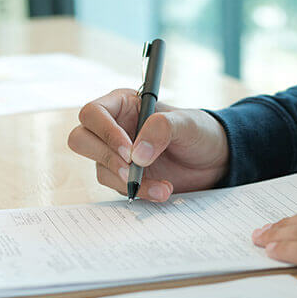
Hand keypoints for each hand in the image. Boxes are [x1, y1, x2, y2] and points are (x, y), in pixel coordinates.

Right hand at [68, 89, 229, 201]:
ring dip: (126, 181)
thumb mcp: (187, 123)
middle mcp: (114, 128)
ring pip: (99, 168)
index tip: (129, 152)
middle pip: (81, 140)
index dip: (105, 133)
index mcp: (123, 105)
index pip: (93, 113)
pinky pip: (118, 187)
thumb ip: (161, 129)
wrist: (215, 160)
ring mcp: (116, 155)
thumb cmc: (200, 132)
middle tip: (131, 169)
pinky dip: (139, 192)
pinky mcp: (125, 177)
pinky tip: (162, 191)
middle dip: (104, 157)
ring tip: (162, 187)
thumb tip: (136, 156)